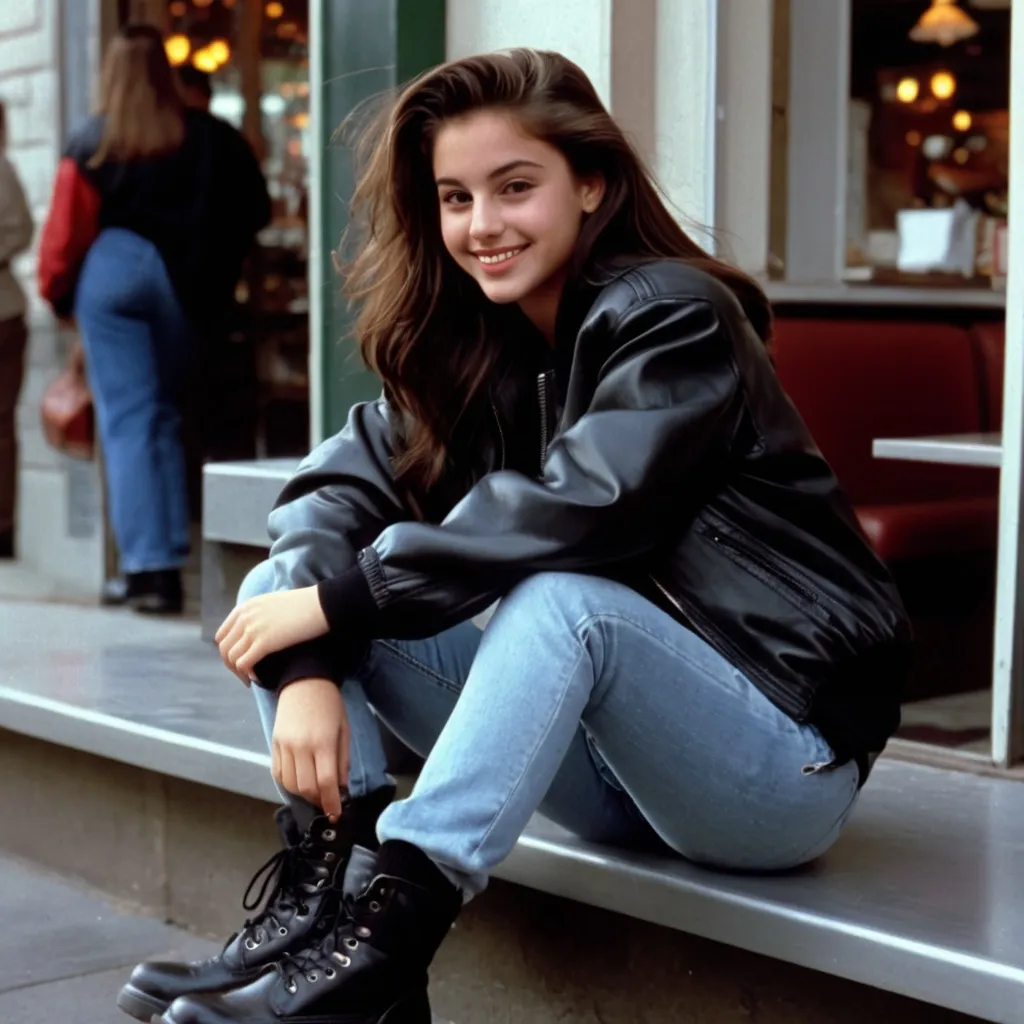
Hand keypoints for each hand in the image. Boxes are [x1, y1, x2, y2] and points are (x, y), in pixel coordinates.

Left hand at [215, 587, 328, 684]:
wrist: (322, 604)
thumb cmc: (307, 605)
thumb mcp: (276, 603)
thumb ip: (262, 614)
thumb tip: (261, 629)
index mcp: (246, 607)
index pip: (222, 635)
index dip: (228, 652)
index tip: (239, 661)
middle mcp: (245, 617)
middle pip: (224, 649)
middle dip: (231, 666)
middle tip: (245, 675)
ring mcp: (253, 629)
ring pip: (232, 658)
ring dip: (239, 673)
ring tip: (251, 679)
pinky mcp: (264, 642)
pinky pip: (244, 663)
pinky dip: (248, 673)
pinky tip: (258, 678)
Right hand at [273, 677, 349, 819]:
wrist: (304, 681)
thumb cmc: (330, 704)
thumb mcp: (344, 730)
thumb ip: (343, 760)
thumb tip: (341, 788)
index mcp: (322, 743)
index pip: (326, 782)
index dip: (331, 802)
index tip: (336, 814)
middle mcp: (300, 747)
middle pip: (306, 787)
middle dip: (318, 801)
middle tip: (327, 803)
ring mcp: (284, 746)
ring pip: (290, 784)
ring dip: (303, 795)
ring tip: (315, 794)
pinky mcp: (274, 744)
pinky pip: (278, 773)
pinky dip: (288, 784)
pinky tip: (298, 783)